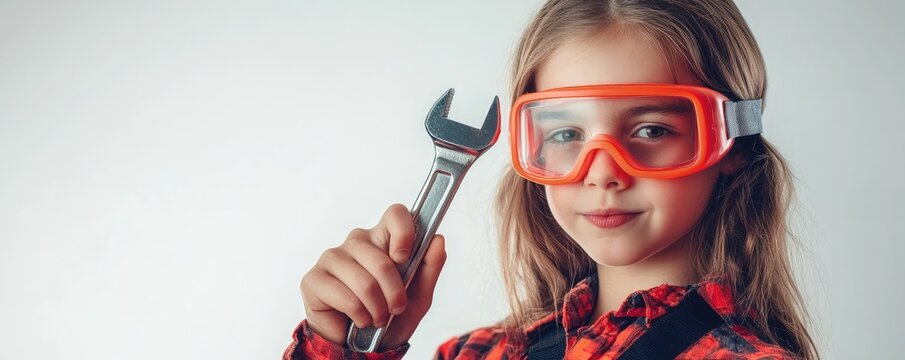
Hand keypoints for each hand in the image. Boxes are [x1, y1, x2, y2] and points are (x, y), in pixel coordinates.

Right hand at [300, 203, 446, 350]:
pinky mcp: (314, 279)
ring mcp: (332, 258)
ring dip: (377, 308)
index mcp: (383, 239)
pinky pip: (344, 296)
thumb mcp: (418, 296)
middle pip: (382, 258)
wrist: (363, 347)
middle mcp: (356, 243)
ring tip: (378, 318)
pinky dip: (359, 315)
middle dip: (394, 292)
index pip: (394, 214)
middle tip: (395, 309)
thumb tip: (437, 239)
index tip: (404, 257)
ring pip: (364, 281)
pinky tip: (359, 319)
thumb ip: (429, 267)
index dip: (403, 232)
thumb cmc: (389, 316)